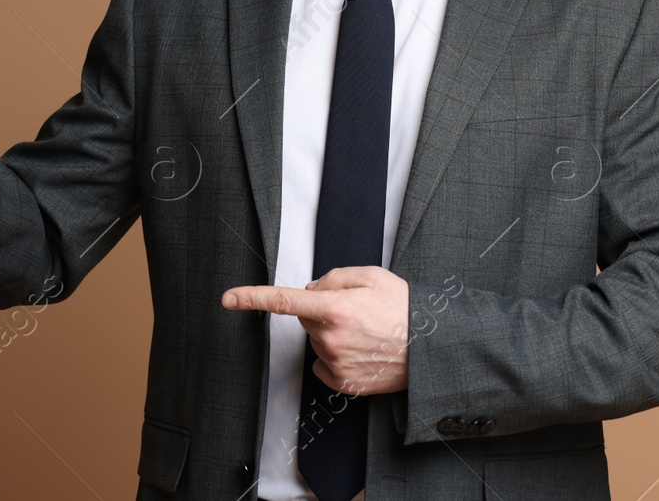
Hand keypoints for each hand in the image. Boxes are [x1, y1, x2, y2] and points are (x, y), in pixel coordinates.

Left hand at [221, 266, 408, 395]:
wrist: (430, 347)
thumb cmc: (404, 307)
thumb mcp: (372, 276)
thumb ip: (334, 277)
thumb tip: (310, 289)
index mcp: (335, 308)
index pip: (284, 301)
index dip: (253, 298)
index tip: (229, 298)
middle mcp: (330, 338)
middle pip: (306, 318)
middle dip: (321, 310)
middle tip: (355, 310)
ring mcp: (335, 363)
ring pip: (317, 341)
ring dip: (331, 333)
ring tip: (366, 331)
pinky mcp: (342, 383)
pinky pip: (324, 364)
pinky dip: (335, 356)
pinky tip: (361, 350)